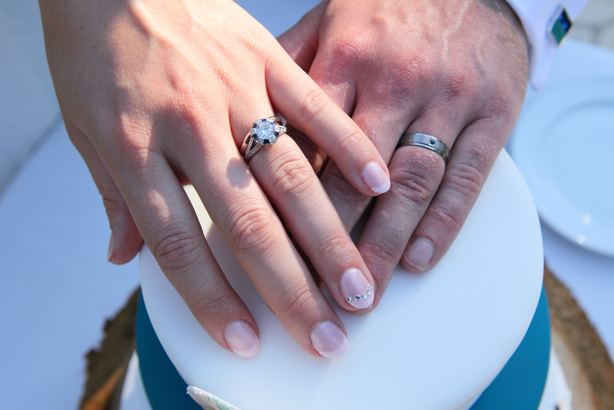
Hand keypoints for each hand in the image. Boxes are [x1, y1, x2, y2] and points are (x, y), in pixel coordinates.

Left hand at [40, 0, 390, 356]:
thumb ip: (113, 197)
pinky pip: (314, 107)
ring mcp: (234, 91)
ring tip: (359, 284)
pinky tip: (380, 186)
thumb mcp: (84, 128)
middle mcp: (190, 126)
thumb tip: (124, 257)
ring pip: (292, 176)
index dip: (214, 300)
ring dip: (329, 238)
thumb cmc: (94, 50)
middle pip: (249, 223)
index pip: (179, 245)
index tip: (247, 340)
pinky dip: (348, 148)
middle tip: (326, 333)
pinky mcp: (264, 58)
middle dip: (291, 288)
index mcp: (134, 149)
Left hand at [280, 0, 528, 304]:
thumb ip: (289, 69)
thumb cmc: (389, 6)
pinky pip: (466, 176)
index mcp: (347, 59)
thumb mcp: (330, 21)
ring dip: (384, 246)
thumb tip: (243, 115)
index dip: (287, 202)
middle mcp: (396, 82)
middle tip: (312, 293)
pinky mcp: (493, 113)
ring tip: (361, 295)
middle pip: (356, 176)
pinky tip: (419, 260)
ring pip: (410, 184)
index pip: (309, 144)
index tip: (267, 250)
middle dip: (332, 241)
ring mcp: (447, 99)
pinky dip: (444, 223)